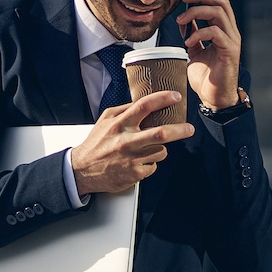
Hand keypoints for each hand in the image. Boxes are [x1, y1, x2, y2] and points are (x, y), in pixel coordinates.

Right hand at [70, 91, 194, 194]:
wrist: (82, 170)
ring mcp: (132, 158)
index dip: (163, 99)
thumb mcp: (105, 120)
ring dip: (159, 149)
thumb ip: (123, 110)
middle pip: (161, 133)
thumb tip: (142, 102)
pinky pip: (153, 166)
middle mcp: (127, 141)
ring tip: (147, 149)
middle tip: (189, 128)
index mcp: (120, 124)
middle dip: (180, 130)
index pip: (144, 106)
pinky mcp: (135, 174)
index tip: (175, 97)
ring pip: (161, 152)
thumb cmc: (96, 144)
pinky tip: (138, 162)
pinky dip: (150, 163)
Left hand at [175, 0, 241, 107]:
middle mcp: (230, 32)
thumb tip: (185, 20)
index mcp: (223, 30)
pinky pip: (216, 33)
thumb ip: (192, 34)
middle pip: (220, 2)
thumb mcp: (194, 51)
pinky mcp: (230, 52)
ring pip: (219, 13)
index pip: (217, 2)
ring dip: (197, 12)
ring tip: (182, 21)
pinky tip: (188, 41)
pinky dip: (200, 33)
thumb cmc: (206, 76)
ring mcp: (232, 41)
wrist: (214, 98)